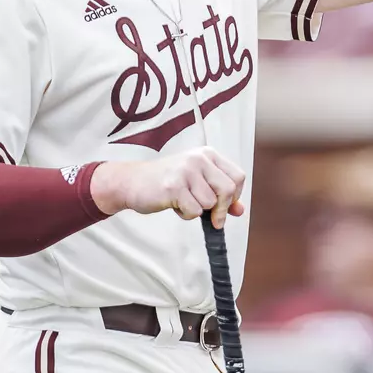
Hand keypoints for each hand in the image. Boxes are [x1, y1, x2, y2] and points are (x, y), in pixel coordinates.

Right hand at [91, 147, 246, 226]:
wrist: (132, 182)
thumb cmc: (167, 182)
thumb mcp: (197, 183)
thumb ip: (220, 195)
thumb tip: (240, 210)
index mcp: (208, 154)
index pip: (238, 177)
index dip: (235, 196)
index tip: (224, 206)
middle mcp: (199, 159)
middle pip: (229, 189)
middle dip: (222, 209)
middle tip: (212, 218)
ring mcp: (186, 171)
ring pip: (210, 203)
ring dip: (198, 210)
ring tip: (183, 201)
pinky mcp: (174, 186)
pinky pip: (194, 211)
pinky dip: (186, 214)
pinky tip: (174, 204)